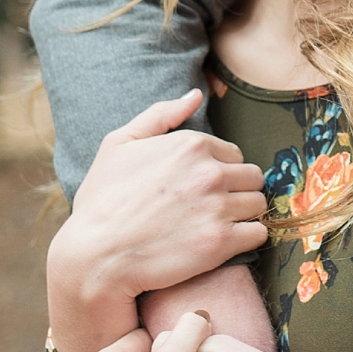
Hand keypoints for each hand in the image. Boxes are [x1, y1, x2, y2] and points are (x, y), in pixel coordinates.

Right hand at [49, 91, 267, 351]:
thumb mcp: (119, 145)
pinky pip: (258, 233)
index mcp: (192, 146)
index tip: (198, 189)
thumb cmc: (102, 201)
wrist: (94, 256)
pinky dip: (246, 238)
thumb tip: (195, 95)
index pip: (233, 154)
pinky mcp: (223, 242)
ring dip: (242, 214)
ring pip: (258, 204)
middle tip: (210, 208)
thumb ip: (160, 115)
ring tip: (213, 225)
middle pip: (252, 178)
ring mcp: (219, 207)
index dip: (218, 171)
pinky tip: (223, 242)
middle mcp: (211, 173)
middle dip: (236, 191)